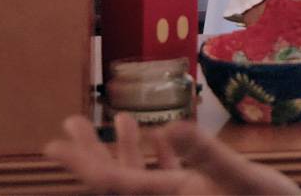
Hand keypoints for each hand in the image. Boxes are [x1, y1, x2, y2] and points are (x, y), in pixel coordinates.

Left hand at [43, 112, 300, 194]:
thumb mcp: (246, 180)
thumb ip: (209, 155)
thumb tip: (173, 126)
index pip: (113, 184)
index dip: (82, 163)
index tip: (54, 144)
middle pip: (116, 182)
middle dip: (91, 152)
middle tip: (68, 124)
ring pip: (140, 179)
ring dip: (125, 149)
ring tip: (115, 117)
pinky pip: (165, 180)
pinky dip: (157, 158)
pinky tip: (160, 135)